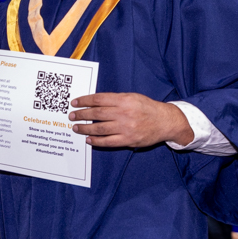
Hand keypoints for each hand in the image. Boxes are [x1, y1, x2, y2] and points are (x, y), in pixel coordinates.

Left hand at [68, 92, 193, 147]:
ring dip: (85, 129)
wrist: (165, 121)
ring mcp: (126, 128)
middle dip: (81, 115)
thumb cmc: (147, 107)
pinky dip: (96, 141)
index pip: (99, 99)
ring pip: (99, 129)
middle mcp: (124, 113)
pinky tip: (89, 139)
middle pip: (96, 114)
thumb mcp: (132, 97)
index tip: (75, 102)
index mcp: (124, 100)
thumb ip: (115, 99)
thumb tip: (94, 102)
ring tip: (76, 128)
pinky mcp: (128, 140)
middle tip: (72, 116)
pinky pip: (108, 142)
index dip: (84, 101)